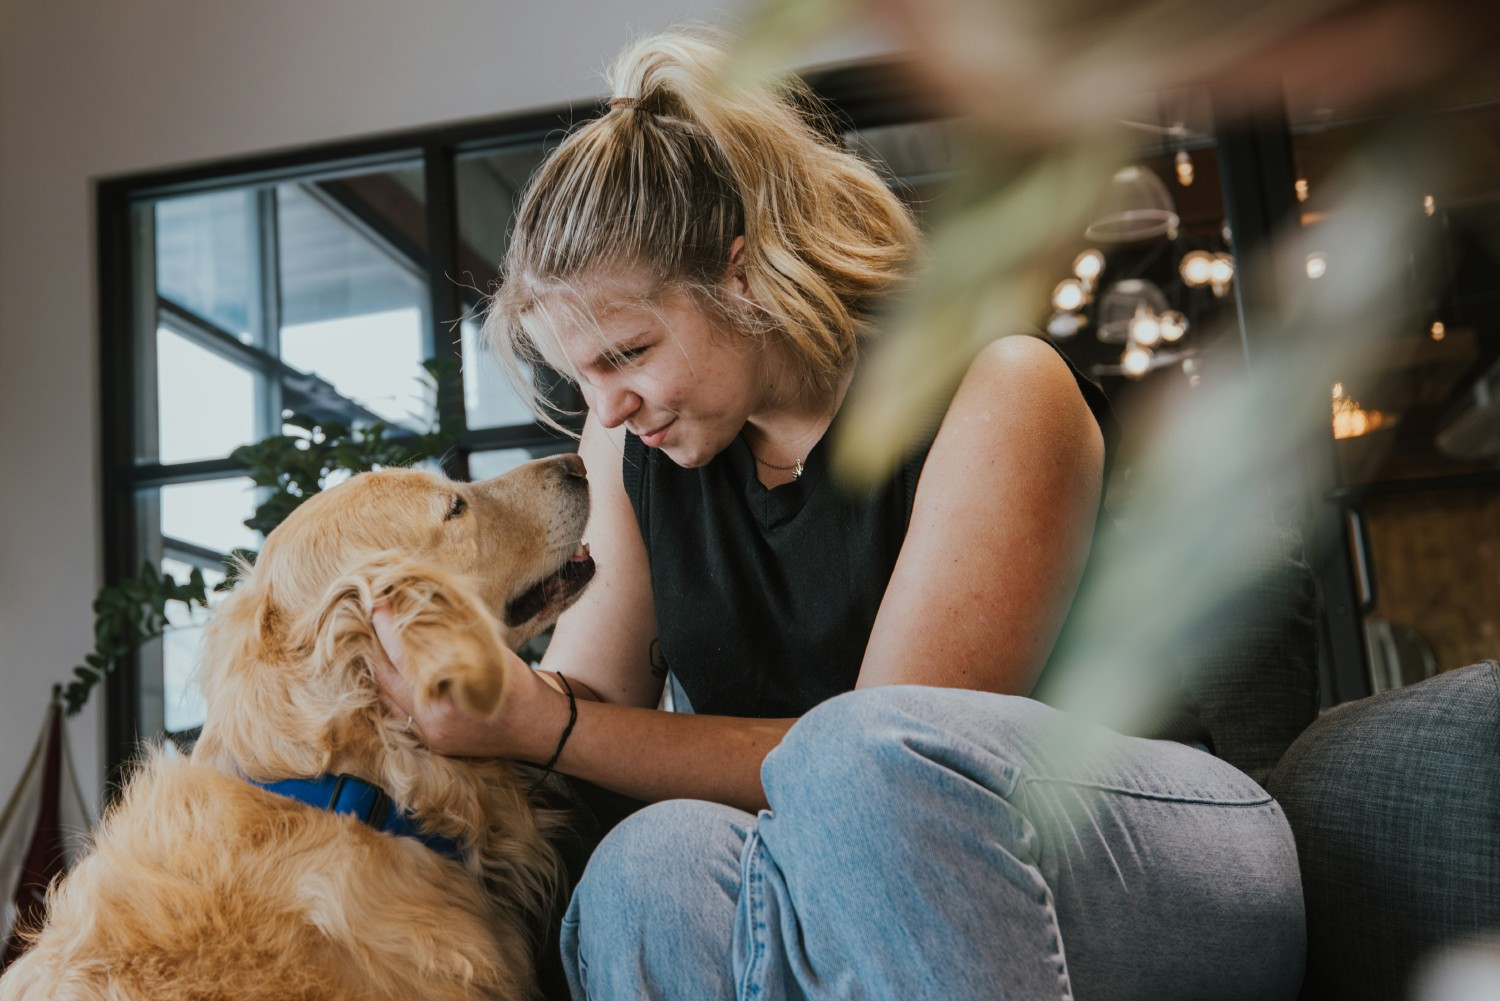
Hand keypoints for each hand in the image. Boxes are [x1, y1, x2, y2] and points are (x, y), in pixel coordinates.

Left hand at [370, 604, 541, 757]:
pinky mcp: (433, 743)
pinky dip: (394, 689)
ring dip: (382, 669)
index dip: (388, 627)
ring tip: (380, 640)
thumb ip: (454, 640)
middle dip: (377, 646)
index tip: (378, 603)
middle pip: (387, 679)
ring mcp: (432, 736)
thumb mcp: (491, 654)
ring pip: (388, 699)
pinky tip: (395, 670)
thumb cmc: (521, 686)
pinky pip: (400, 713)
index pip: (404, 657)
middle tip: (375, 617)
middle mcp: (435, 721)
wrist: (541, 729)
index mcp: (450, 697)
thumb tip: (422, 611)